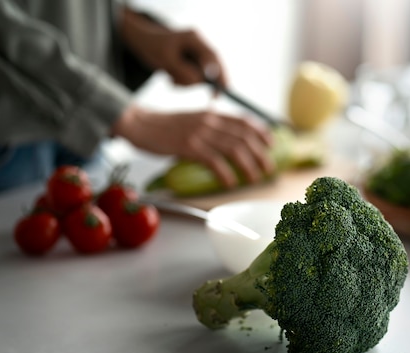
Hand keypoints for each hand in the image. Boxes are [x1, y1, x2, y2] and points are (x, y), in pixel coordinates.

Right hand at [111, 106, 274, 187]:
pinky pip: (214, 161)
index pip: (243, 120)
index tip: (271, 143)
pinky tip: (231, 183)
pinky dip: (226, 173)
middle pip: (243, 137)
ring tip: (254, 177)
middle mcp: (209, 121)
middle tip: (268, 167)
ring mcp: (199, 133)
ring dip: (248, 165)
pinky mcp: (188, 146)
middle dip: (260, 153)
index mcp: (210, 113)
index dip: (260, 131)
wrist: (138, 123)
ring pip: (233, 149)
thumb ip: (208, 126)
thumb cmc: (163, 125)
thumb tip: (223, 141)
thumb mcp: (190, 119)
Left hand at [120, 8, 227, 87]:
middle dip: (208, 82)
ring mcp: (194, 53)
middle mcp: (197, 45)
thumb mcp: (165, 61)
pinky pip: (192, 76)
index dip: (220, 74)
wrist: (140, 41)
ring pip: (200, 74)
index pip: (213, 57)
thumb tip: (199, 82)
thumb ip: (183, 71)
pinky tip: (170, 76)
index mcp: (194, 38)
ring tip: (170, 78)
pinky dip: (182, 81)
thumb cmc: (152, 47)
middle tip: (213, 98)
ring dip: (187, 82)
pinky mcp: (190, 61)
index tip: (222, 90)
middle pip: (212, 67)